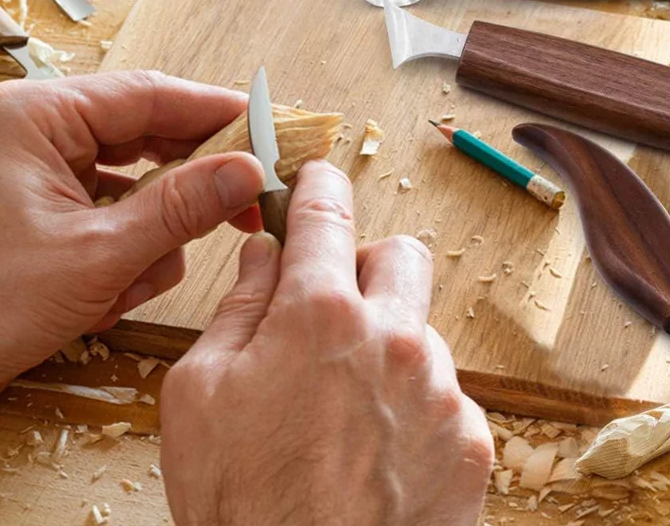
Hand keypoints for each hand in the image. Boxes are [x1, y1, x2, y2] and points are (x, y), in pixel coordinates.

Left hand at [0, 71, 264, 404]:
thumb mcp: (95, 256)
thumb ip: (180, 209)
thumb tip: (248, 171)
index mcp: (39, 118)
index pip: (151, 95)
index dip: (218, 112)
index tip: (269, 131)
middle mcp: (41, 134)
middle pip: (150, 137)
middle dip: (191, 184)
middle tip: (245, 202)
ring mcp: (45, 173)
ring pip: (139, 182)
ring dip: (152, 235)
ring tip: (132, 280)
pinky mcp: (51, 209)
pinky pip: (118, 213)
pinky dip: (128, 253)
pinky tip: (108, 294)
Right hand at [161, 161, 492, 525]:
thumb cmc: (240, 504)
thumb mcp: (200, 395)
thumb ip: (238, 308)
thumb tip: (264, 256)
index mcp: (321, 315)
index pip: (327, 210)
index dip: (319, 183)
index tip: (316, 178)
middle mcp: (392, 338)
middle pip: (399, 254)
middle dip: (365, 265)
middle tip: (333, 304)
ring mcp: (439, 389)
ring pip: (419, 327)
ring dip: (387, 342)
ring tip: (347, 403)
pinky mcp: (469, 438)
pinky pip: (444, 390)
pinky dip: (413, 400)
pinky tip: (377, 445)